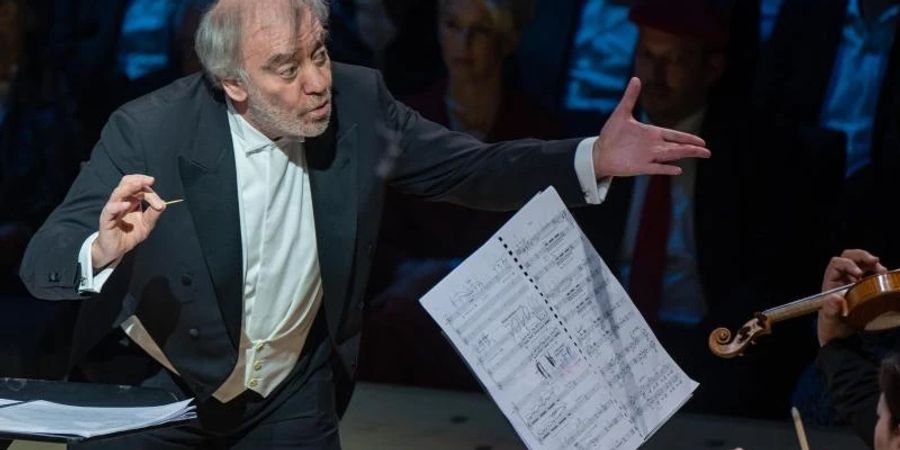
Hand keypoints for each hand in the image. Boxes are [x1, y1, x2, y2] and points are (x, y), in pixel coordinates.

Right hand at [91, 175, 165, 268]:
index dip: (149, 192)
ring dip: (128, 188)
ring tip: (139, 185)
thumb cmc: (130, 235)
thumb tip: (163, 204)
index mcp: (131, 201)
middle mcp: (121, 202)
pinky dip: (117, 206)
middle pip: (126, 184)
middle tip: (150, 180)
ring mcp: (112, 210)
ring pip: (117, 193)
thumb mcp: (146, 225)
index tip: (159, 203)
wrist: (116, 250)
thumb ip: (153, 214)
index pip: (139, 189)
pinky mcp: (106, 220)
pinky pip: (110, 210)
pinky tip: (126, 205)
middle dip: (138, 180)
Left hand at [592, 77, 710, 177]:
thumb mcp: (621, 113)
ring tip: (701, 154)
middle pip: (677, 147)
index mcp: (651, 133)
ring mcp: (647, 157)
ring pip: (671, 156)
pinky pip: (656, 168)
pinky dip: (666, 169)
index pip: (673, 135)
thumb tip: (635, 78)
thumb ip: (630, 97)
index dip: (687, 137)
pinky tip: (678, 170)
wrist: (599, 152)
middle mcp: (652, 146)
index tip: (701, 141)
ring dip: (685, 155)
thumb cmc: (611, 134)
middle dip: (692, 148)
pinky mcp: (640, 167)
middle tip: (707, 151)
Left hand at [817, 249, 886, 345]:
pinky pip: (870, 273)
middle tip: (875, 262)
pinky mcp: (864, 288)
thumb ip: (830, 310)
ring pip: (861, 263)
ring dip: (872, 263)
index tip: (859, 273)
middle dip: (862, 257)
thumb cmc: (832, 329)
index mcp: (830, 283)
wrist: (841, 339)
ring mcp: (853, 282)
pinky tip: (884, 276)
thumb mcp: (829, 321)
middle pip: (849, 257)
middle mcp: (841, 279)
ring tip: (882, 270)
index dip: (848, 264)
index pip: (836, 264)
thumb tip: (834, 298)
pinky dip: (877, 272)